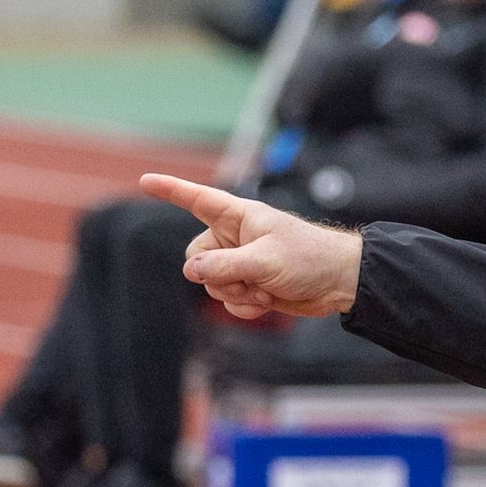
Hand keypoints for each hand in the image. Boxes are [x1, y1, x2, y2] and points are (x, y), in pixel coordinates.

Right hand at [139, 174, 362, 318]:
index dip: (171, 190)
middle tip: (249, 279)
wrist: (340, 284)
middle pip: (195, 258)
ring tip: (266, 289)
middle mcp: (235, 238)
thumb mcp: (264, 260)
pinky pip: (228, 300)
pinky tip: (268, 301)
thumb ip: (223, 265)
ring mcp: (241, 263)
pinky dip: (244, 305)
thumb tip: (190, 271)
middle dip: (217, 275)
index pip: (198, 200)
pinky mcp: (249, 285)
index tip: (145, 181)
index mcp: (240, 217)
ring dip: (235, 293)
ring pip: (210, 283)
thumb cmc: (309, 259)